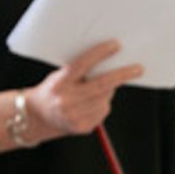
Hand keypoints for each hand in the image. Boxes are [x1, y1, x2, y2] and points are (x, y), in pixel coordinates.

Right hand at [26, 39, 141, 137]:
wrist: (37, 116)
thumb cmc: (52, 90)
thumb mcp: (59, 76)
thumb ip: (79, 72)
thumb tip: (108, 63)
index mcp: (59, 83)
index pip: (82, 65)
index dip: (100, 54)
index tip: (116, 45)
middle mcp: (66, 101)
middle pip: (101, 85)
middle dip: (122, 75)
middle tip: (137, 69)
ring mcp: (74, 116)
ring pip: (105, 99)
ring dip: (108, 92)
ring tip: (98, 90)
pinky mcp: (82, 127)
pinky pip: (102, 112)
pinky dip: (102, 105)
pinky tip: (90, 104)